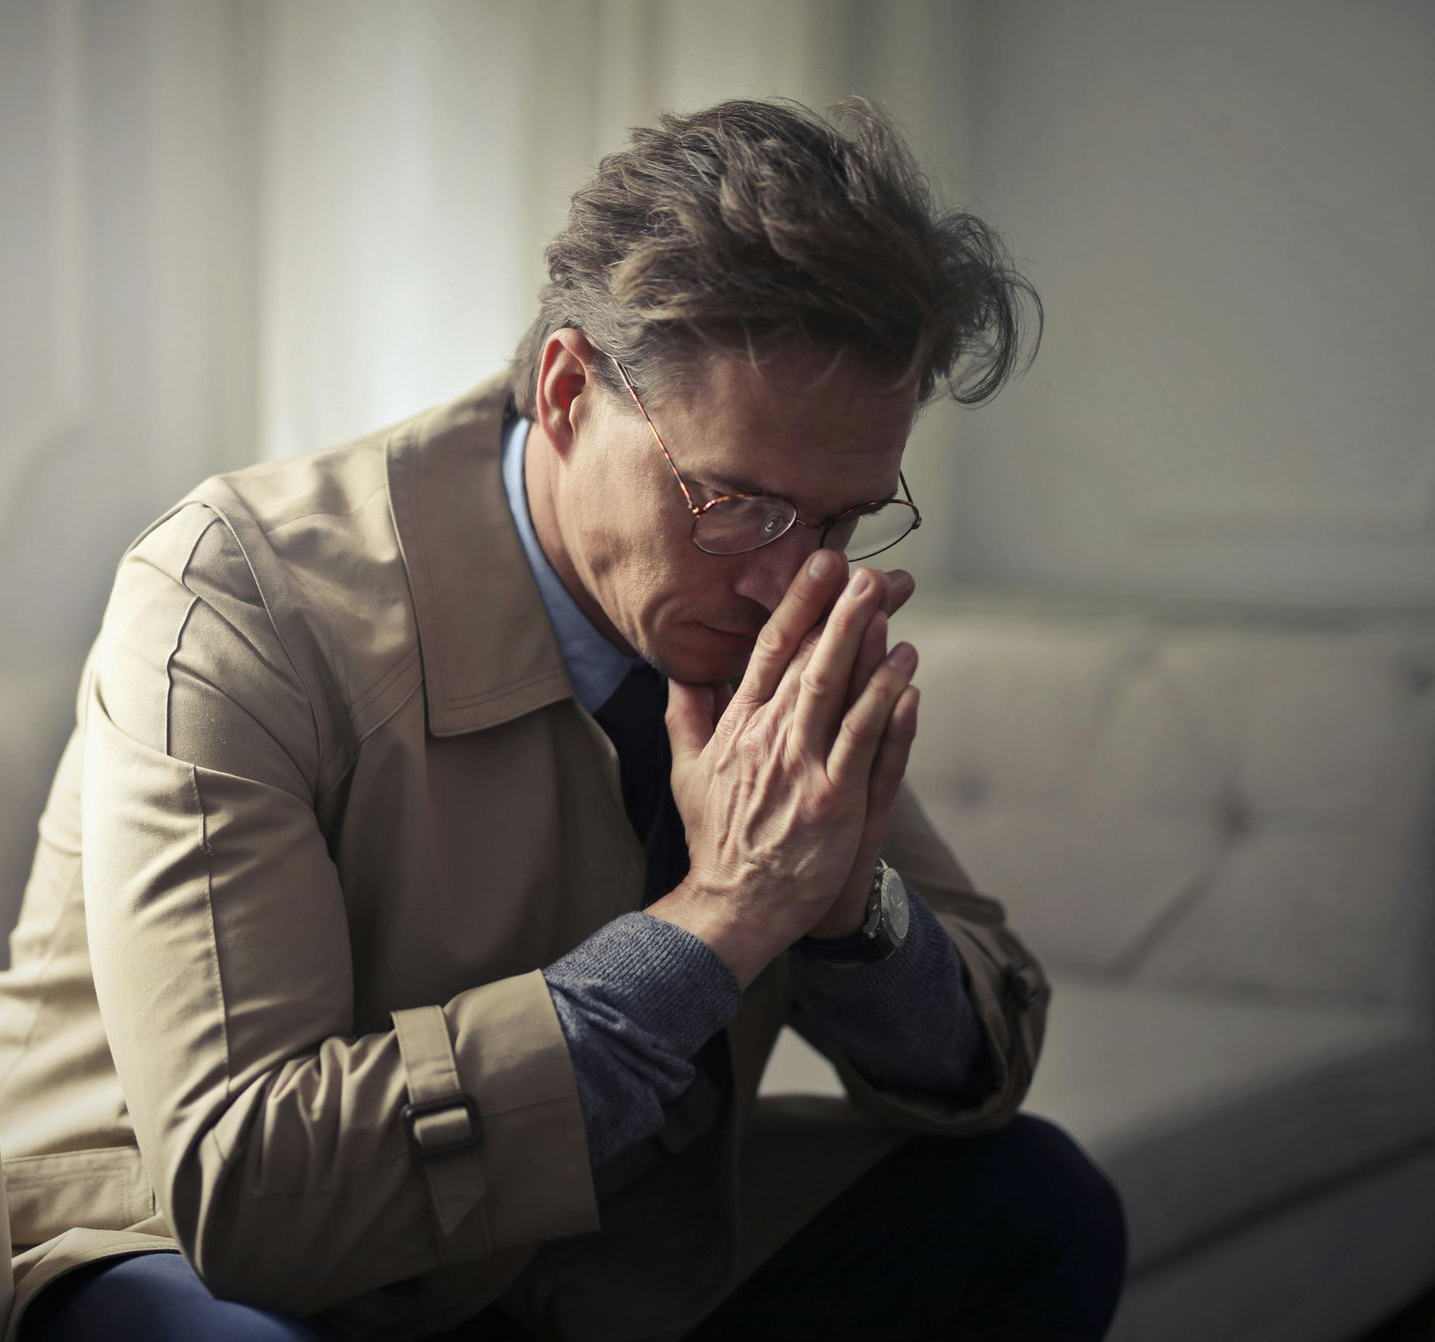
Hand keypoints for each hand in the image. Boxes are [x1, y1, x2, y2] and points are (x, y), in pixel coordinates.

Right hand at [646, 552, 917, 985]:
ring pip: (835, 693)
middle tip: (865, 571)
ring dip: (863, 646)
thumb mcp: (685, 771)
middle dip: (837, 612)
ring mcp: (802, 769)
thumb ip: (686, 716)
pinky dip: (884, 706)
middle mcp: (768, 739)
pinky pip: (864, 743)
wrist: (735, 903)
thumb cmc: (718, 837)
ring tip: (889, 607)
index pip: (768, 651)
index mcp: (737, 726)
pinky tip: (906, 676)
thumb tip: (680, 671)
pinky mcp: (833, 801)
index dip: (797, 605)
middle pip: (807, 662)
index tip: (820, 567)